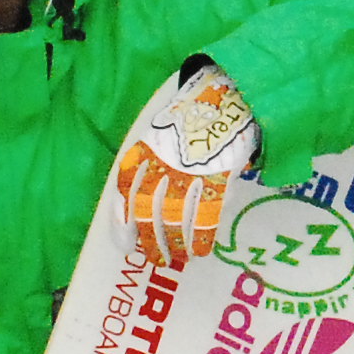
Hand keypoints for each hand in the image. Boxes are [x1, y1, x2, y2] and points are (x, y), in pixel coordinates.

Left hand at [115, 59, 258, 269]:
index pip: (127, 186)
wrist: (232, 95)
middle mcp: (166, 160)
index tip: (124, 242)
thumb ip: (154, 163)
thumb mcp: (165, 132)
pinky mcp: (218, 174)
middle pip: (149, 208)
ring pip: (176, 215)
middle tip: (154, 259)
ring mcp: (192, 169)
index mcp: (149, 147)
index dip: (122, 218)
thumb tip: (147, 204)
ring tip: (177, 259)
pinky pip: (207, 213)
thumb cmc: (197, 119)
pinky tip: (201, 250)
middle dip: (149, 239)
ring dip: (174, 242)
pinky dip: (202, 236)